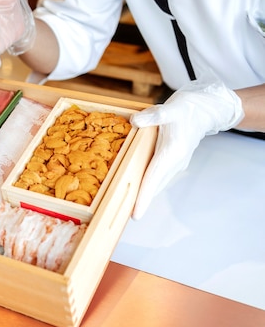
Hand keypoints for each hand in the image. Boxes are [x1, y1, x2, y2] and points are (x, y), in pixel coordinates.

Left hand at [130, 71, 243, 219]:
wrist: (204, 110)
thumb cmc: (186, 110)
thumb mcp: (170, 109)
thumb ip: (154, 116)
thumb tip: (135, 121)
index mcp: (172, 152)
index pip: (153, 178)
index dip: (143, 196)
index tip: (135, 214)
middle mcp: (175, 163)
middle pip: (154, 186)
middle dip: (140, 202)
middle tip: (122, 216)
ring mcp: (175, 164)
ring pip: (157, 184)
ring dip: (144, 195)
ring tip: (127, 208)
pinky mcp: (173, 162)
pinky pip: (158, 178)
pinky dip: (148, 186)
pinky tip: (137, 190)